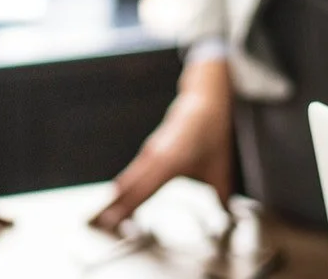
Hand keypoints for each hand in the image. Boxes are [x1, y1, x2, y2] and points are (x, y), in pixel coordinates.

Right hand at [91, 59, 233, 231]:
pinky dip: (123, 187)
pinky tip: (118, 197)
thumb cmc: (210, 132)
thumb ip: (222, 196)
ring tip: (103, 217)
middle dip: (111, 206)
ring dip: (115, 197)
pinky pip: (132, 172)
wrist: (203, 103)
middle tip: (98, 225)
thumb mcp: (221, 168)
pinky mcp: (149, 151)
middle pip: (126, 186)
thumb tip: (229, 218)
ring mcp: (148, 153)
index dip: (126, 208)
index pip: (142, 191)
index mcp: (169, 161)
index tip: (113, 222)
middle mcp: (153, 156)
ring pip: (127, 179)